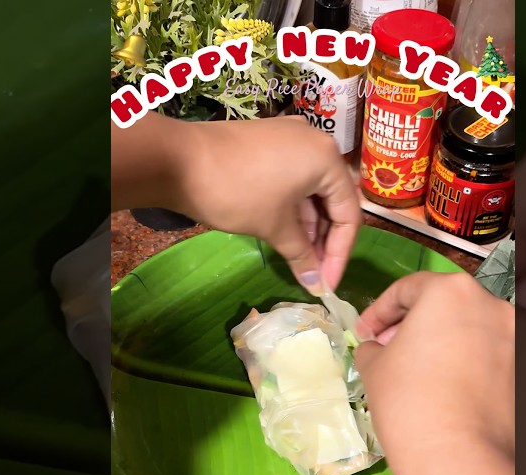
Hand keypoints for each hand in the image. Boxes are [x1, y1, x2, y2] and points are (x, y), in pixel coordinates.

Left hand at [172, 116, 361, 293]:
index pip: (348, 213)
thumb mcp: (274, 227)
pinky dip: (292, 207)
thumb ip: (302, 255)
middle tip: (314, 275)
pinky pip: (293, 178)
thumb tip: (317, 286)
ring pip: (311, 190)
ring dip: (307, 226)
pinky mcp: (270, 141)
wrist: (177, 160)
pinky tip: (285, 234)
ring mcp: (291, 138)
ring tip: (299, 260)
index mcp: (327, 158)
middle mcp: (316, 142)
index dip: (339, 254)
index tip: (328, 285)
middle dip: (324, 241)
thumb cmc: (236, 192)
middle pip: (332, 200)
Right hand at [354, 271, 515, 474]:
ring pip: (495, 347)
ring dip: (470, 367)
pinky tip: (486, 430)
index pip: (409, 292)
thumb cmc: (416, 428)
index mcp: (452, 295)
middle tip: (410, 376)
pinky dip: (504, 397)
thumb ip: (378, 349)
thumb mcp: (377, 381)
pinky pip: (522, 382)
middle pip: (461, 313)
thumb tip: (381, 346)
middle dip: (435, 339)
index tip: (369, 345)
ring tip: (446, 410)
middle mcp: (503, 309)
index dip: (382, 318)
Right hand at [355, 271, 513, 462]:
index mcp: (450, 291)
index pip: (407, 288)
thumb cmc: (408, 401)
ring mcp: (514, 338)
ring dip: (442, 341)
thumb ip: (373, 346)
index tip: (364, 333)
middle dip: (414, 323)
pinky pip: (488, 355)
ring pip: (470, 329)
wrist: (457, 457)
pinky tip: (445, 387)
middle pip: (445, 305)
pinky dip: (466, 361)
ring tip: (417, 370)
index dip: (378, 311)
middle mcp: (491, 305)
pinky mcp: (524, 370)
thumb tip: (376, 347)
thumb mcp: (374, 368)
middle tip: (388, 349)